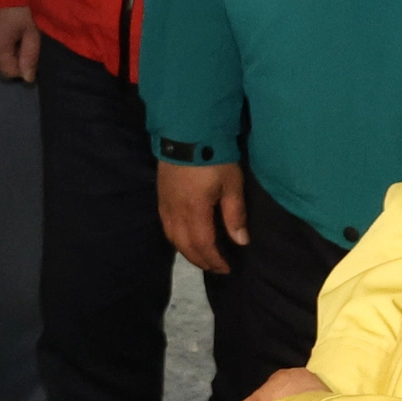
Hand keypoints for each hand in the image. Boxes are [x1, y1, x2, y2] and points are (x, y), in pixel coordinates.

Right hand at [0, 4, 40, 81]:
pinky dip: (0, 45)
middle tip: (25, 44)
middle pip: (0, 67)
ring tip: (17, 36)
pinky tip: (8, 31)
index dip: (22, 69)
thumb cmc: (18, 7)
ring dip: (7, 53)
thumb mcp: (30, 31)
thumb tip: (28, 79)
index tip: (30, 55)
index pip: (8, 73)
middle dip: (14, 62)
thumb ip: (30, 56)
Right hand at [159, 159, 248, 274]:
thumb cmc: (214, 157)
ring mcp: (165, 204)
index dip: (215, 260)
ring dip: (187, 251)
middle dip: (201, 260)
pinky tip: (185, 238)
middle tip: (216, 267)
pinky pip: (166, 226)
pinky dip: (176, 238)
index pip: (203, 245)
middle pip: (185, 246)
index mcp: (194, 211)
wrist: (186, 131)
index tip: (227, 268)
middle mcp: (176, 212)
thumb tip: (241, 241)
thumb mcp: (232, 184)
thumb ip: (235, 214)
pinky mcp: (160, 197)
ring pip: (172, 238)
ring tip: (202, 256)